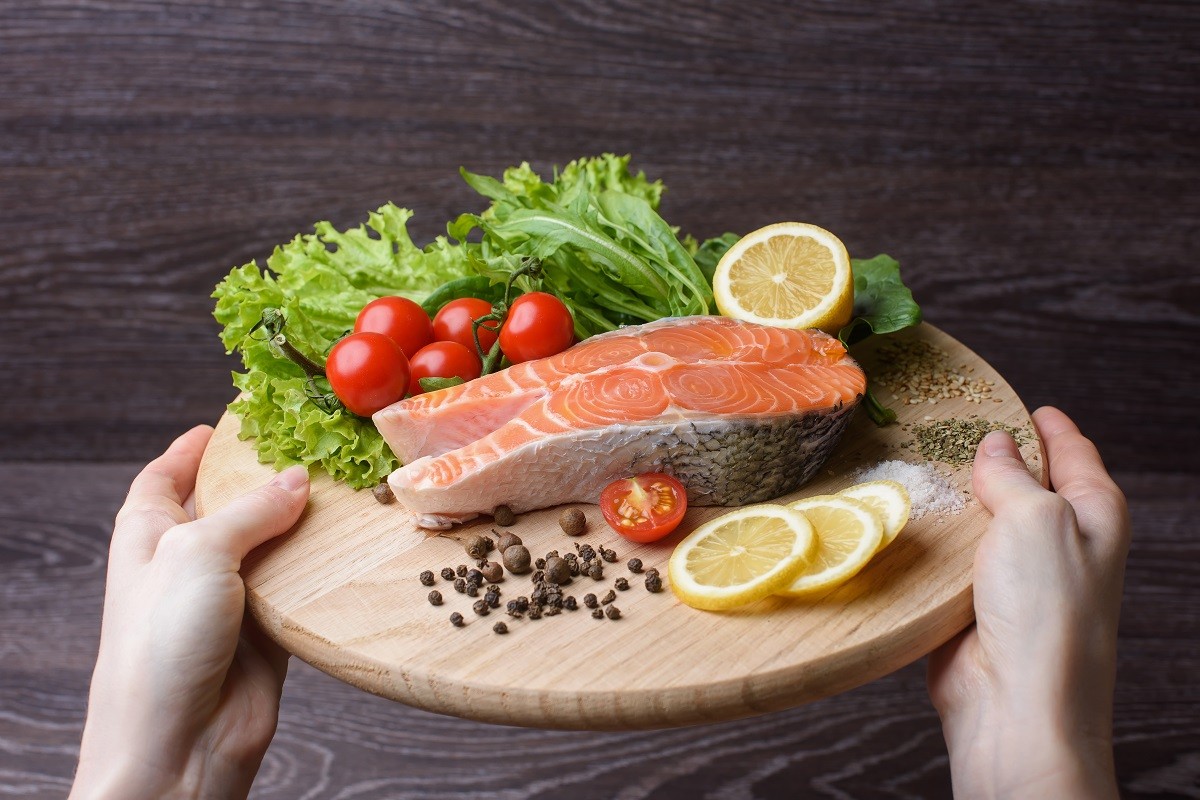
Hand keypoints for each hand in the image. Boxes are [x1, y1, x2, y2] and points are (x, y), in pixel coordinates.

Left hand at [71, 426, 309, 798]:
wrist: (179, 745)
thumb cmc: (160, 647)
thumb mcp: (198, 553)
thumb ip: (251, 510)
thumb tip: (295, 481)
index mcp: (149, 532)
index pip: (169, 474)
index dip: (196, 446)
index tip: (235, 421)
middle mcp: (188, 560)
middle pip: (229, 503)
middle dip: (265, 477)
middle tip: (313, 446)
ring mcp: (229, 594)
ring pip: (273, 542)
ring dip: (302, 522)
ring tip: (344, 487)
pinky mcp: (268, 628)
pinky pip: (300, 584)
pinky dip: (322, 567)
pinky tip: (349, 544)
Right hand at [927, 407, 1128, 798]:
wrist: (1014, 707)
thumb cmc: (1045, 613)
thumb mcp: (1037, 520)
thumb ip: (1014, 477)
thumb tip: (995, 447)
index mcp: (1094, 515)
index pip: (1074, 453)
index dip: (1048, 425)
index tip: (1022, 402)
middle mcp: (1061, 544)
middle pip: (1027, 485)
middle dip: (992, 458)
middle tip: (949, 425)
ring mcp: (1018, 577)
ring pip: (984, 522)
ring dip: (955, 501)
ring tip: (916, 465)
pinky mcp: (974, 605)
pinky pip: (952, 559)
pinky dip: (933, 541)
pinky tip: (907, 521)